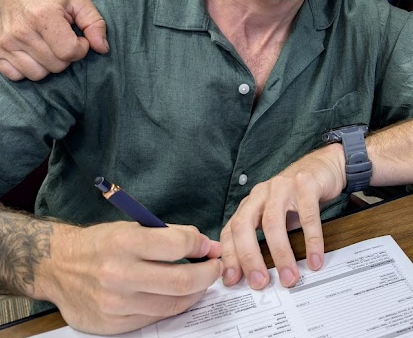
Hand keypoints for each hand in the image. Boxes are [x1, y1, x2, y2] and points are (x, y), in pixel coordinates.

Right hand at [0, 0, 108, 80]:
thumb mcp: (79, 2)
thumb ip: (95, 24)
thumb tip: (102, 48)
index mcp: (43, 16)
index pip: (69, 52)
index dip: (81, 48)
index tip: (79, 38)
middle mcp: (21, 31)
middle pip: (56, 66)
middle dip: (66, 56)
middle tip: (62, 40)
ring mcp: (5, 43)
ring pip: (38, 74)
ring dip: (48, 64)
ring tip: (48, 46)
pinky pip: (17, 76)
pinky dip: (28, 68)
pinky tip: (33, 53)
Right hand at [36, 221, 221, 334]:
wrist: (58, 267)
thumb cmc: (101, 244)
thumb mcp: (133, 227)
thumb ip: (171, 235)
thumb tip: (206, 246)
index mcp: (125, 243)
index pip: (178, 245)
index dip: (200, 246)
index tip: (207, 247)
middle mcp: (118, 274)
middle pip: (181, 281)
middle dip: (208, 274)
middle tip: (214, 268)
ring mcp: (115, 303)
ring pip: (172, 304)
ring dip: (195, 293)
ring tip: (199, 282)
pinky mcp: (112, 324)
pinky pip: (154, 318)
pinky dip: (171, 306)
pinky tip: (175, 296)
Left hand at [219, 145, 345, 290]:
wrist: (323, 166)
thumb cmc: (297, 195)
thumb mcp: (275, 214)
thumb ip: (264, 236)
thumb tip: (256, 273)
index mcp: (250, 203)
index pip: (231, 230)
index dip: (229, 256)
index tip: (232, 280)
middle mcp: (261, 193)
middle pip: (245, 226)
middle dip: (249, 257)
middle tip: (259, 282)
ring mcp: (282, 187)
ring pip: (273, 222)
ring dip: (280, 254)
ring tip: (289, 276)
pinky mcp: (305, 184)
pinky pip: (307, 216)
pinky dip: (311, 240)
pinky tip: (314, 258)